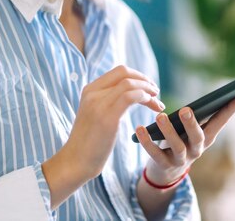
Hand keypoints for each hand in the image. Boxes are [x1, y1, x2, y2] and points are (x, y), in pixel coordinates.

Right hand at [62, 65, 164, 179]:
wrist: (76, 161)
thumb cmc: (89, 142)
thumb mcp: (95, 114)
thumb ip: (107, 101)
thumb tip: (129, 95)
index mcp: (90, 90)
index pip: (118, 71)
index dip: (138, 76)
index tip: (148, 86)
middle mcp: (92, 93)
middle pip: (124, 73)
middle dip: (144, 79)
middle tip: (156, 91)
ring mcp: (98, 103)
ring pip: (129, 83)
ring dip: (148, 90)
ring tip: (158, 103)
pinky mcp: (107, 117)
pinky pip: (130, 97)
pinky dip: (145, 98)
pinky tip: (152, 106)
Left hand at [135, 95, 234, 185]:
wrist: (166, 172)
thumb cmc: (182, 141)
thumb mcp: (192, 130)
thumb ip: (200, 116)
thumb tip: (213, 96)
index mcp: (206, 138)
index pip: (220, 122)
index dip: (230, 110)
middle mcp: (196, 149)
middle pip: (198, 137)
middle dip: (192, 123)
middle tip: (186, 109)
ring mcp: (181, 159)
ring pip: (176, 146)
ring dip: (168, 131)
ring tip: (160, 117)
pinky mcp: (164, 165)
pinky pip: (155, 153)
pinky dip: (147, 141)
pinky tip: (139, 128)